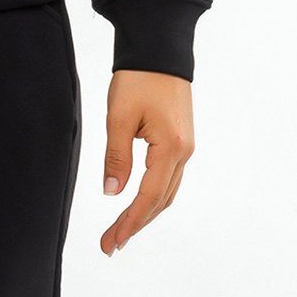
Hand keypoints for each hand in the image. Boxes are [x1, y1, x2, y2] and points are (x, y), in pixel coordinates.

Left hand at [99, 70, 193, 256]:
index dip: (129, 222)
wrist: (160, 50)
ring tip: (121, 231)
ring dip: (145, 214)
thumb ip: (116, 157)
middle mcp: (184, 152)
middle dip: (135, 225)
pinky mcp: (181, 141)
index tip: (112, 242)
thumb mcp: (119, 118)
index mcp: (171, 148)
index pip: (148, 196)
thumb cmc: (138, 78)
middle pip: (160, 201)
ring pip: (167, 192)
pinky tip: (139, 205)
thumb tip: (111, 192)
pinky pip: (169, 178)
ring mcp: (186, 147)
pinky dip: (153, 197)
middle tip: (110, 245)